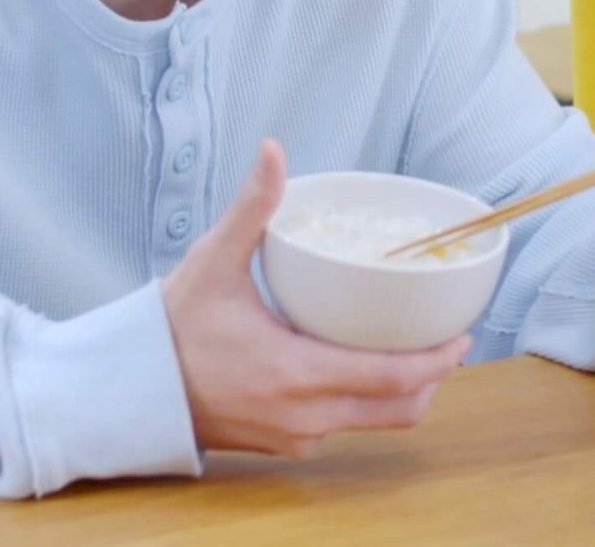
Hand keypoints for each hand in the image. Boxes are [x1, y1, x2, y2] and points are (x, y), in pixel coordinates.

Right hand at [160, 139, 470, 456]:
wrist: (131, 389)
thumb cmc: (172, 327)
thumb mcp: (215, 262)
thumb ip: (253, 208)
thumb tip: (273, 150)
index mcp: (298, 373)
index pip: (393, 378)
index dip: (439, 360)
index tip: (463, 335)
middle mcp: (305, 416)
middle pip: (399, 410)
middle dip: (432, 377)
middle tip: (447, 340)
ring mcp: (296, 436)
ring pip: (374, 422)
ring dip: (401, 392)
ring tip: (414, 350)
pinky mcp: (284, 445)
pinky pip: (344, 427)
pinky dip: (365, 401)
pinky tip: (363, 367)